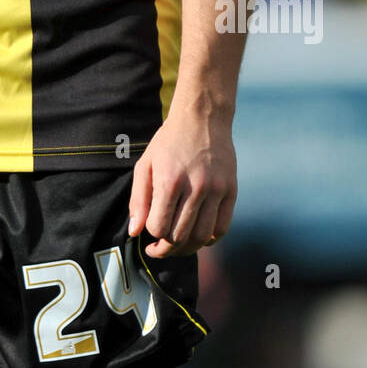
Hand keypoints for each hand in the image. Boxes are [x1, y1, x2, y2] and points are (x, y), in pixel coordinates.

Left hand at [127, 114, 236, 257]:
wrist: (202, 119)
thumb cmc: (169, 143)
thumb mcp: (146, 164)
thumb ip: (138, 200)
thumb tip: (135, 232)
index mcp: (170, 181)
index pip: (159, 227)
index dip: (152, 237)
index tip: (149, 234)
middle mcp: (195, 187)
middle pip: (181, 236)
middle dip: (168, 249)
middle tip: (161, 248)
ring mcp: (216, 190)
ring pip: (202, 237)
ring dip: (188, 248)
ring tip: (178, 245)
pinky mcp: (231, 190)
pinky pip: (222, 227)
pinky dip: (210, 239)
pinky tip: (199, 235)